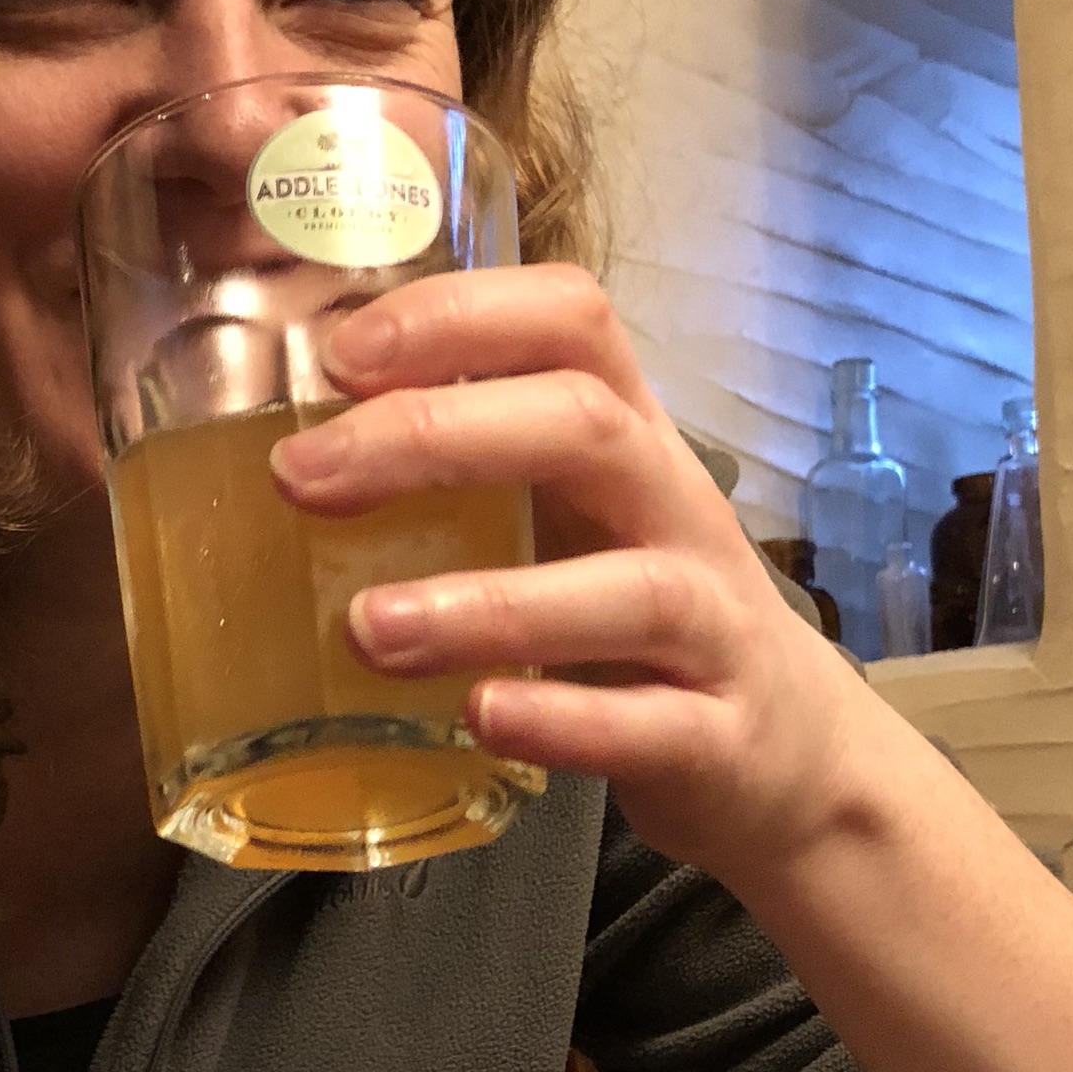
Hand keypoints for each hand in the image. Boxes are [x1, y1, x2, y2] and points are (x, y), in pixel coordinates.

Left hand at [267, 265, 875, 895]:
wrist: (788, 754)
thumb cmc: (635, 616)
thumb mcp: (569, 513)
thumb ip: (465, 469)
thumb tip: (284, 443)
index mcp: (628, 436)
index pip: (569, 320)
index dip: (455, 317)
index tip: (336, 357)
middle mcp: (676, 508)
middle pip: (585, 427)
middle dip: (436, 435)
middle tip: (303, 479)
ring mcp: (711, 625)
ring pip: (627, 589)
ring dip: (490, 603)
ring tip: (368, 627)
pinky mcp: (723, 736)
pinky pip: (651, 725)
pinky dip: (564, 721)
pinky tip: (481, 715)